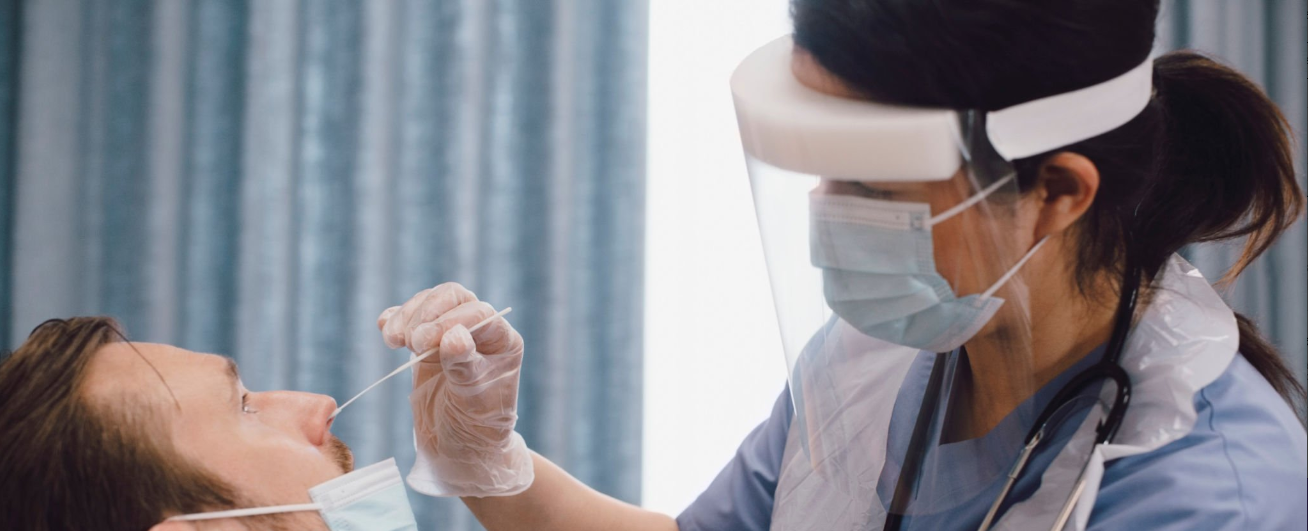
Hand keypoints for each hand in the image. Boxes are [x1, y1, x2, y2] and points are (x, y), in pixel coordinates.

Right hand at [377, 283, 532, 496]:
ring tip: (393, 341)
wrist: (458, 449)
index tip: (423, 344)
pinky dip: (395, 319)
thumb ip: (464, 367)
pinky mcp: (426, 343)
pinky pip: (410, 318)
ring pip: (429, 304)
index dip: (448, 320)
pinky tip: (386, 328)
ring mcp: (451, 333)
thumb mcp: (473, 401)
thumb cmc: (476, 428)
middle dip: (426, 314)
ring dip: (407, 317)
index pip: (477, 313)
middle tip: (410, 343)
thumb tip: (453, 335)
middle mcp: (479, 331)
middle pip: (452, 298)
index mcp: (502, 341)